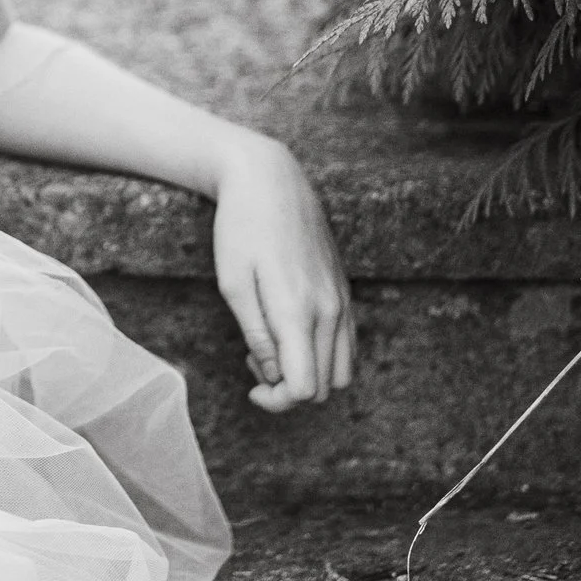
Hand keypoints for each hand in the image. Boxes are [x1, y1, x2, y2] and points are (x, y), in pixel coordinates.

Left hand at [212, 138, 353, 411]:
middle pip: (324, 388)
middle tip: (254, 358)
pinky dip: (323, 355)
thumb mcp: (232, 284)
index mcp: (297, 311)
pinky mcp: (345, 291)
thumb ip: (257, 335)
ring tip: (272, 347)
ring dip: (309, 375)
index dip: (276, 401)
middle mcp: (330, 310)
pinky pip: (348, 345)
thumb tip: (274, 375)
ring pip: (342, 372)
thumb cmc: (241, 229)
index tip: (251, 386)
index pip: (303, 389)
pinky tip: (291, 331)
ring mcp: (342, 301)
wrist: (271, 179)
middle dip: (288, 390)